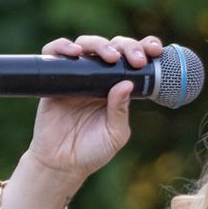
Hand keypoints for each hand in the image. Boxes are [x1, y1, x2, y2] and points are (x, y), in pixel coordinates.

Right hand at [25, 34, 164, 177]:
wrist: (62, 164)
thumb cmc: (92, 151)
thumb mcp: (115, 134)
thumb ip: (120, 111)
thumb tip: (126, 84)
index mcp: (117, 88)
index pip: (132, 60)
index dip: (144, 48)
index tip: (154, 50)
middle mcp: (97, 78)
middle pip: (112, 47)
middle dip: (127, 46)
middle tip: (135, 59)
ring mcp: (75, 77)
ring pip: (86, 44)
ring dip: (100, 44)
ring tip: (110, 57)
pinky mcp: (53, 79)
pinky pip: (53, 54)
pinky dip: (62, 47)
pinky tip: (75, 52)